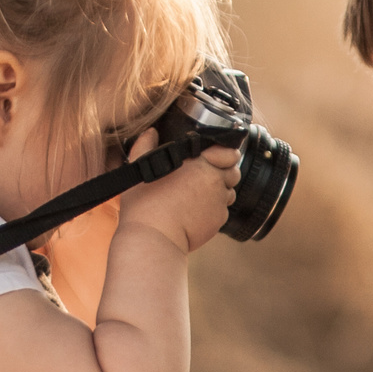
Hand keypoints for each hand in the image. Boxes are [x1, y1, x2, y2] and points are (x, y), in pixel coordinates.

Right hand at [117, 128, 240, 252]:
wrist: (153, 238)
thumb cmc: (145, 204)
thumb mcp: (139, 169)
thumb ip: (145, 146)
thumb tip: (150, 133)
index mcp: (200, 163)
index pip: (229, 153)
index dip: (224, 154)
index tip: (214, 157)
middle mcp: (214, 181)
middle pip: (233, 172)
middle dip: (222, 173)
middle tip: (202, 178)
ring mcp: (219, 203)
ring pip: (228, 192)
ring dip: (218, 192)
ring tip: (196, 196)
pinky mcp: (219, 221)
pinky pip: (222, 211)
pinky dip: (213, 210)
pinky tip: (194, 212)